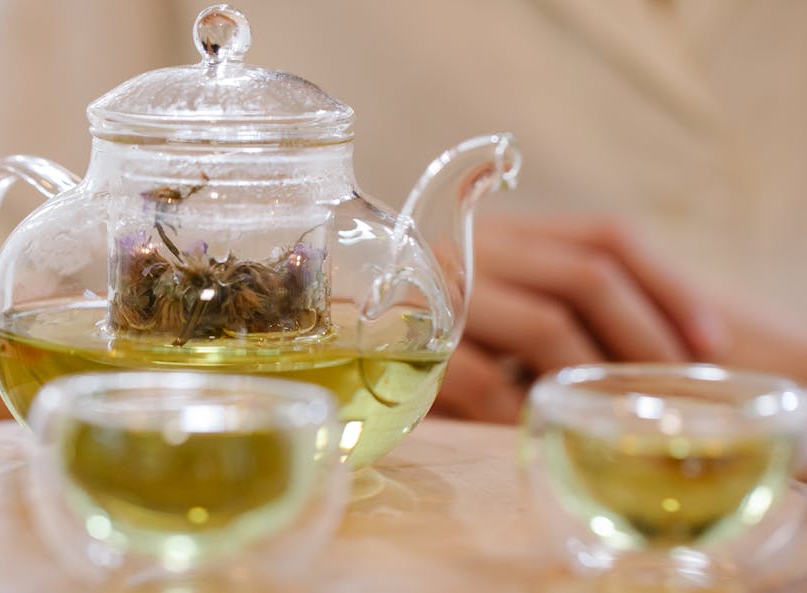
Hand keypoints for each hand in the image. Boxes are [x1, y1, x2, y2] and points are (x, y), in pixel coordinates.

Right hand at [432, 216, 728, 422]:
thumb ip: (556, 303)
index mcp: (509, 229)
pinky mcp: (409, 345)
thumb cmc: (432, 328)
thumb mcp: (502, 306)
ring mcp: (440, 289)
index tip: (710, 342)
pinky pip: (487, 382)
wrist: (329, 333)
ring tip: (614, 412)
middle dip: (644, 338)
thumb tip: (667, 349)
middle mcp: (475, 244)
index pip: (607, 236)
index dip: (670, 284)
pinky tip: (544, 431)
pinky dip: (526, 412)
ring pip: (545, 324)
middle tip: (671, 389)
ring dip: (591, 377)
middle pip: (585, 274)